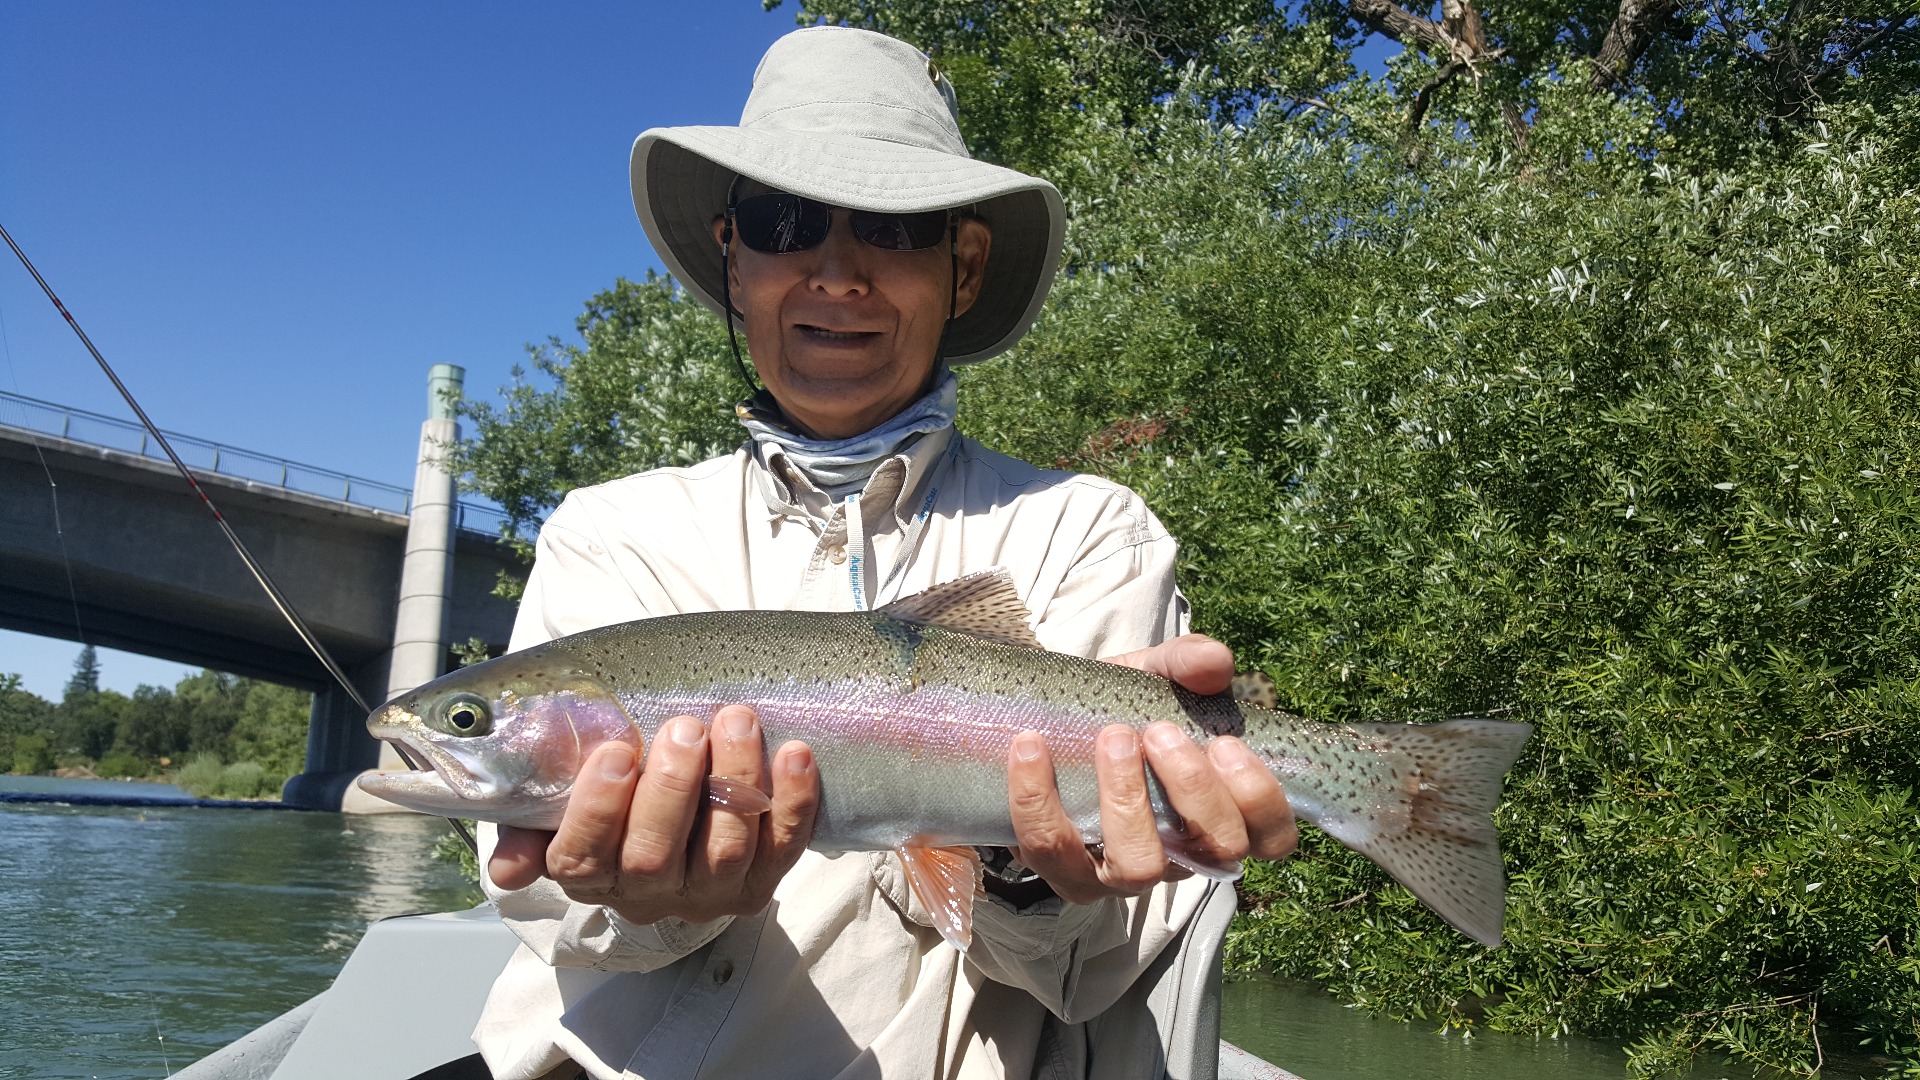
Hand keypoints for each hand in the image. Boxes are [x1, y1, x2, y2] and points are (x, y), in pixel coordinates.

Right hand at [487, 705, 820, 925]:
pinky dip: (792, 803)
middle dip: (671, 789)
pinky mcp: (760, 885)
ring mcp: (708, 894)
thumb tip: (507, 869)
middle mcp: (647, 895)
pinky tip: (794, 754)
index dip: (598, 808)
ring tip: (736, 721)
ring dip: (733, 784)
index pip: (583, 858)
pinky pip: (783, 848)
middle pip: (654, 858)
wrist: (672, 814)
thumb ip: (529, 825)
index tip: (615, 751)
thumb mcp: (558, 806)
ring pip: (723, 851)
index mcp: (589, 874)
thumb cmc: (612, 790)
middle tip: (684, 727)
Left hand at [1005, 634, 1296, 903]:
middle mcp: (1184, 854)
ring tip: (1112, 738)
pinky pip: (1053, 852)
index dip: (1260, 801)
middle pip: (1217, 852)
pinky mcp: (1067, 874)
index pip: (1273, 837)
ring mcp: (1125, 873)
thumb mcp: (1156, 674)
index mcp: (1222, 812)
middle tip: (1160, 732)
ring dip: (1127, 801)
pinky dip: (1038, 799)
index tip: (1226, 743)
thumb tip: (1214, 661)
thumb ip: (1187, 663)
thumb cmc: (1123, 706)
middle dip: (1194, 790)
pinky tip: (1030, 746)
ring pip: (1140, 869)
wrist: (1050, 721)